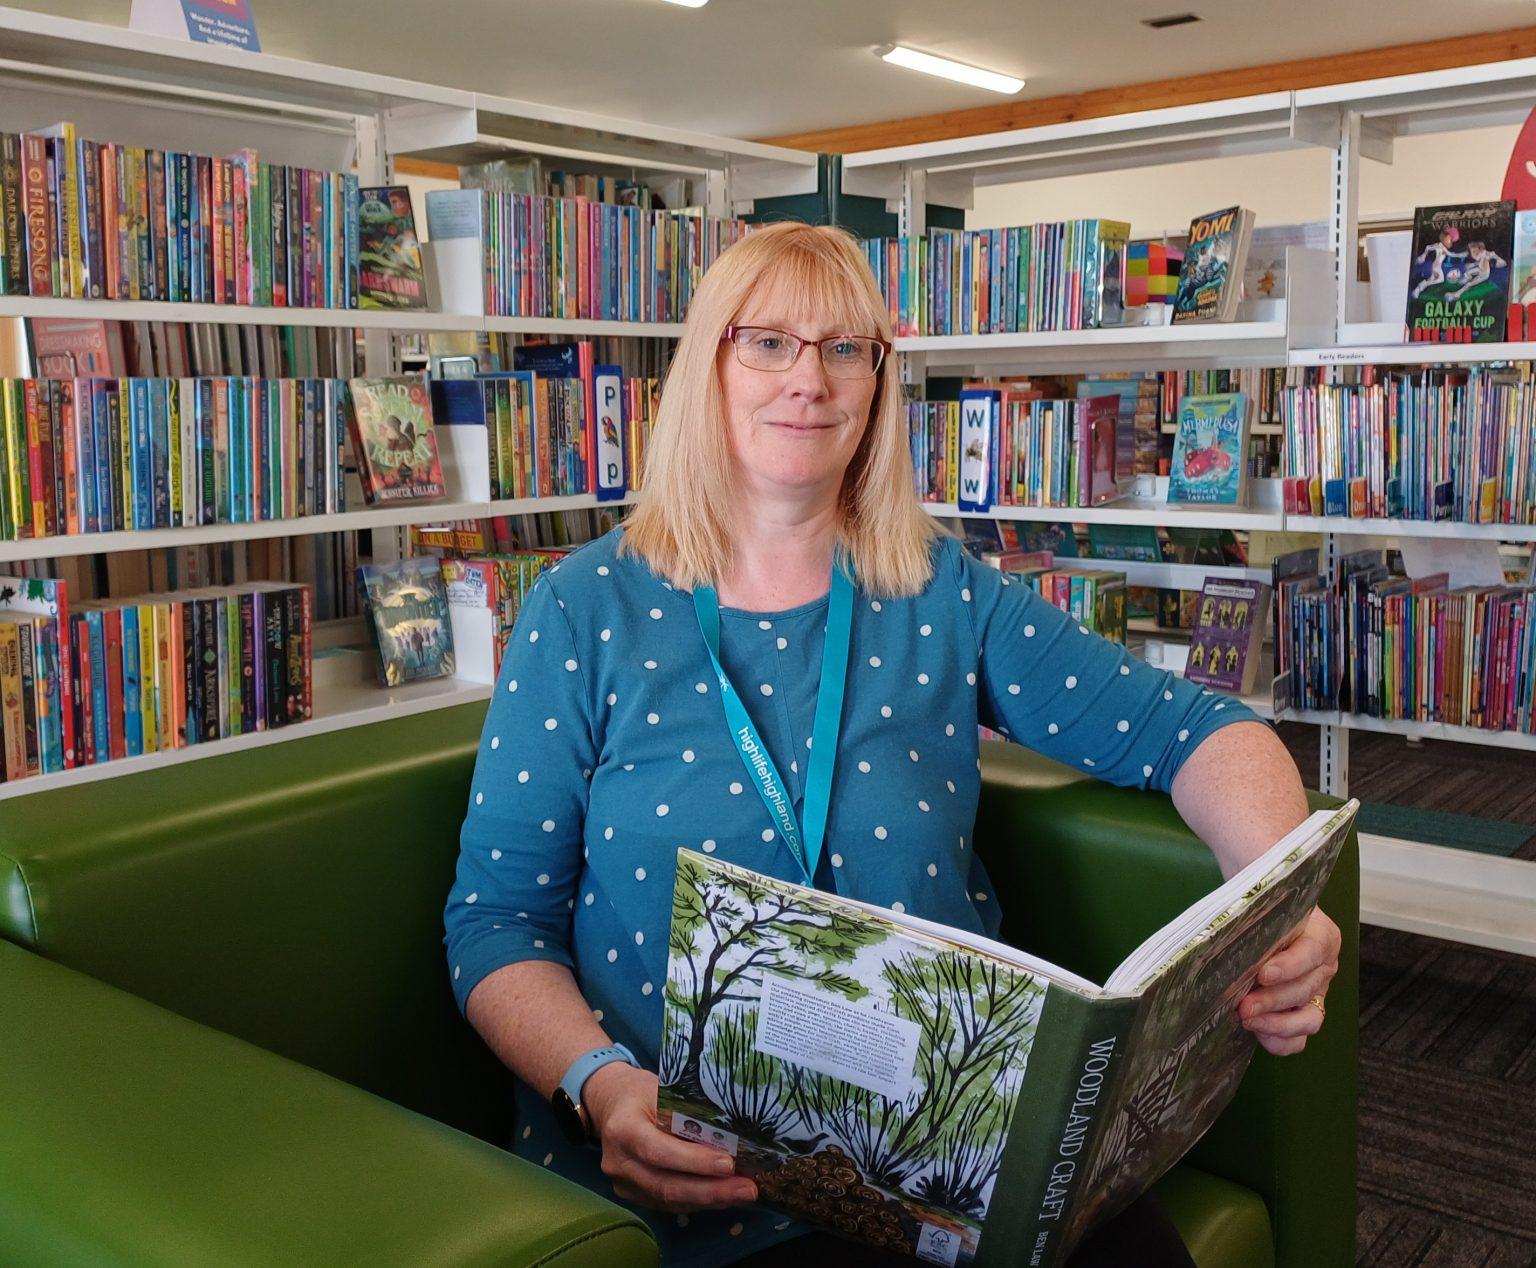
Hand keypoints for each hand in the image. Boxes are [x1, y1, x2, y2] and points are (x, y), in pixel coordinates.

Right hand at [582, 1063, 757, 1212]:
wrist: (610, 1104)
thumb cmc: (641, 1092)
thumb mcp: (662, 1089)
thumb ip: (687, 1112)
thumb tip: (731, 1134)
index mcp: (623, 1129)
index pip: (659, 1151)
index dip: (694, 1162)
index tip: (729, 1165)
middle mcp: (618, 1162)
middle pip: (665, 1185)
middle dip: (710, 1190)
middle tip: (747, 1189)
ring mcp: (623, 1184)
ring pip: (669, 1199)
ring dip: (709, 1199)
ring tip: (743, 1193)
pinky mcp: (633, 1195)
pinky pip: (668, 1203)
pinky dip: (698, 1201)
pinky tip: (724, 1196)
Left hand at [1238, 906, 1340, 1056]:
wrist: (1265, 913)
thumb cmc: (1263, 907)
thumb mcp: (1265, 905)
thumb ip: (1255, 916)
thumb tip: (1225, 933)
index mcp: (1322, 935)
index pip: (1311, 952)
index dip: (1289, 966)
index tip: (1263, 974)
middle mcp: (1324, 966)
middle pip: (1305, 989)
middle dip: (1272, 1001)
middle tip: (1244, 1006)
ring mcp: (1317, 992)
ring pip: (1309, 1019)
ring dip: (1277, 1024)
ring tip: (1248, 1020)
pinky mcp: (1304, 1013)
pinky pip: (1301, 1037)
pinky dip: (1282, 1041)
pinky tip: (1259, 1035)